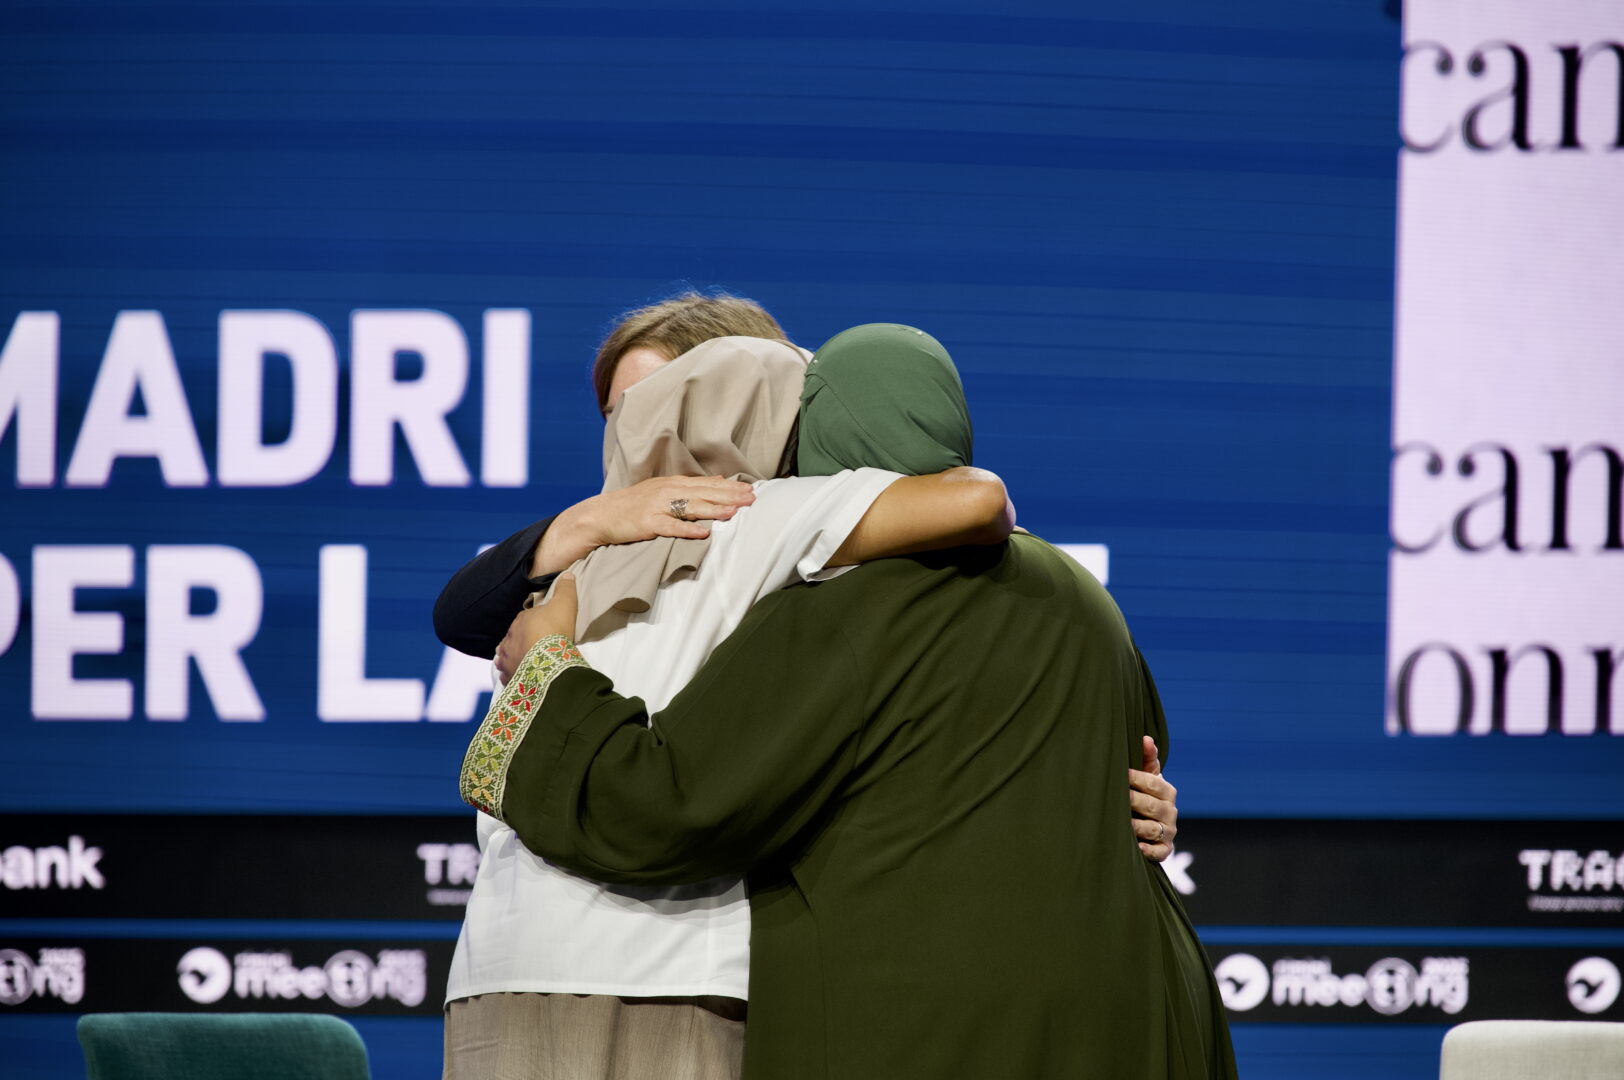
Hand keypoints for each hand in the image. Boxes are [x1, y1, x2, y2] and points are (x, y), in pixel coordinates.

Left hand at [494, 575, 578, 684]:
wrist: (547, 661)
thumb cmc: (554, 630)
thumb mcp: (564, 604)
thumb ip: (565, 590)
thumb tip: (568, 574)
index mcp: (520, 620)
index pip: (526, 618)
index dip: (536, 622)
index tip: (546, 627)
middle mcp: (509, 638)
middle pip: (515, 636)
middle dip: (524, 639)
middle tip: (538, 644)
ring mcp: (506, 658)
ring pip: (506, 654)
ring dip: (513, 655)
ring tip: (525, 659)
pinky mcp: (509, 675)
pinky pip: (506, 673)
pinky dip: (511, 673)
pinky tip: (519, 674)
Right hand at [531, 476, 755, 575]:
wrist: (601, 515)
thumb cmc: (633, 506)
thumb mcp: (662, 491)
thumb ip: (689, 488)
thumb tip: (718, 481)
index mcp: (672, 483)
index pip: (706, 483)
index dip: (729, 486)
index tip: (750, 489)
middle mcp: (667, 491)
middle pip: (704, 492)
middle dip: (729, 495)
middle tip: (752, 499)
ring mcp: (657, 506)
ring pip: (691, 507)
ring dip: (714, 509)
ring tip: (735, 512)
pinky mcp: (648, 523)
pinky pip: (671, 526)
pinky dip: (688, 529)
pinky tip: (704, 532)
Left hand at [1130, 735, 1177, 862]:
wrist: (1152, 821)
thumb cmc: (1145, 793)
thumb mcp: (1148, 776)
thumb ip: (1147, 759)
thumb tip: (1146, 738)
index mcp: (1167, 791)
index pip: (1152, 783)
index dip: (1135, 778)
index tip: (1119, 773)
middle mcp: (1171, 811)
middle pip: (1152, 806)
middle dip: (1133, 801)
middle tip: (1116, 798)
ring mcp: (1168, 831)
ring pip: (1153, 828)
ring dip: (1137, 826)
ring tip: (1121, 823)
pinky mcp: (1165, 849)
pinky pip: (1159, 852)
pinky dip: (1150, 850)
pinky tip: (1138, 847)